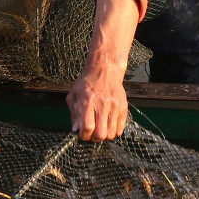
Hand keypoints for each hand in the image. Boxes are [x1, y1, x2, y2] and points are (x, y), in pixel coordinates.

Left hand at [66, 0, 137, 140]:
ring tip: (100, 124)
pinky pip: (123, 126)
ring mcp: (115, 104)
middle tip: (91, 128)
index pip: (87, 130)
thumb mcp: (73, 93)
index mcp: (88, 100)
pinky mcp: (124, 104)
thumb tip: (74, 130)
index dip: (84, 134)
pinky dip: (116, 128)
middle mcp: (102, 103)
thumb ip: (73, 111)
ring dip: (105, 132)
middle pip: (101, 135)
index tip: (82, 131)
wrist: (106, 62)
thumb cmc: (86, 79)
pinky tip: (109, 120)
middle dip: (95, 136)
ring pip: (113, 133)